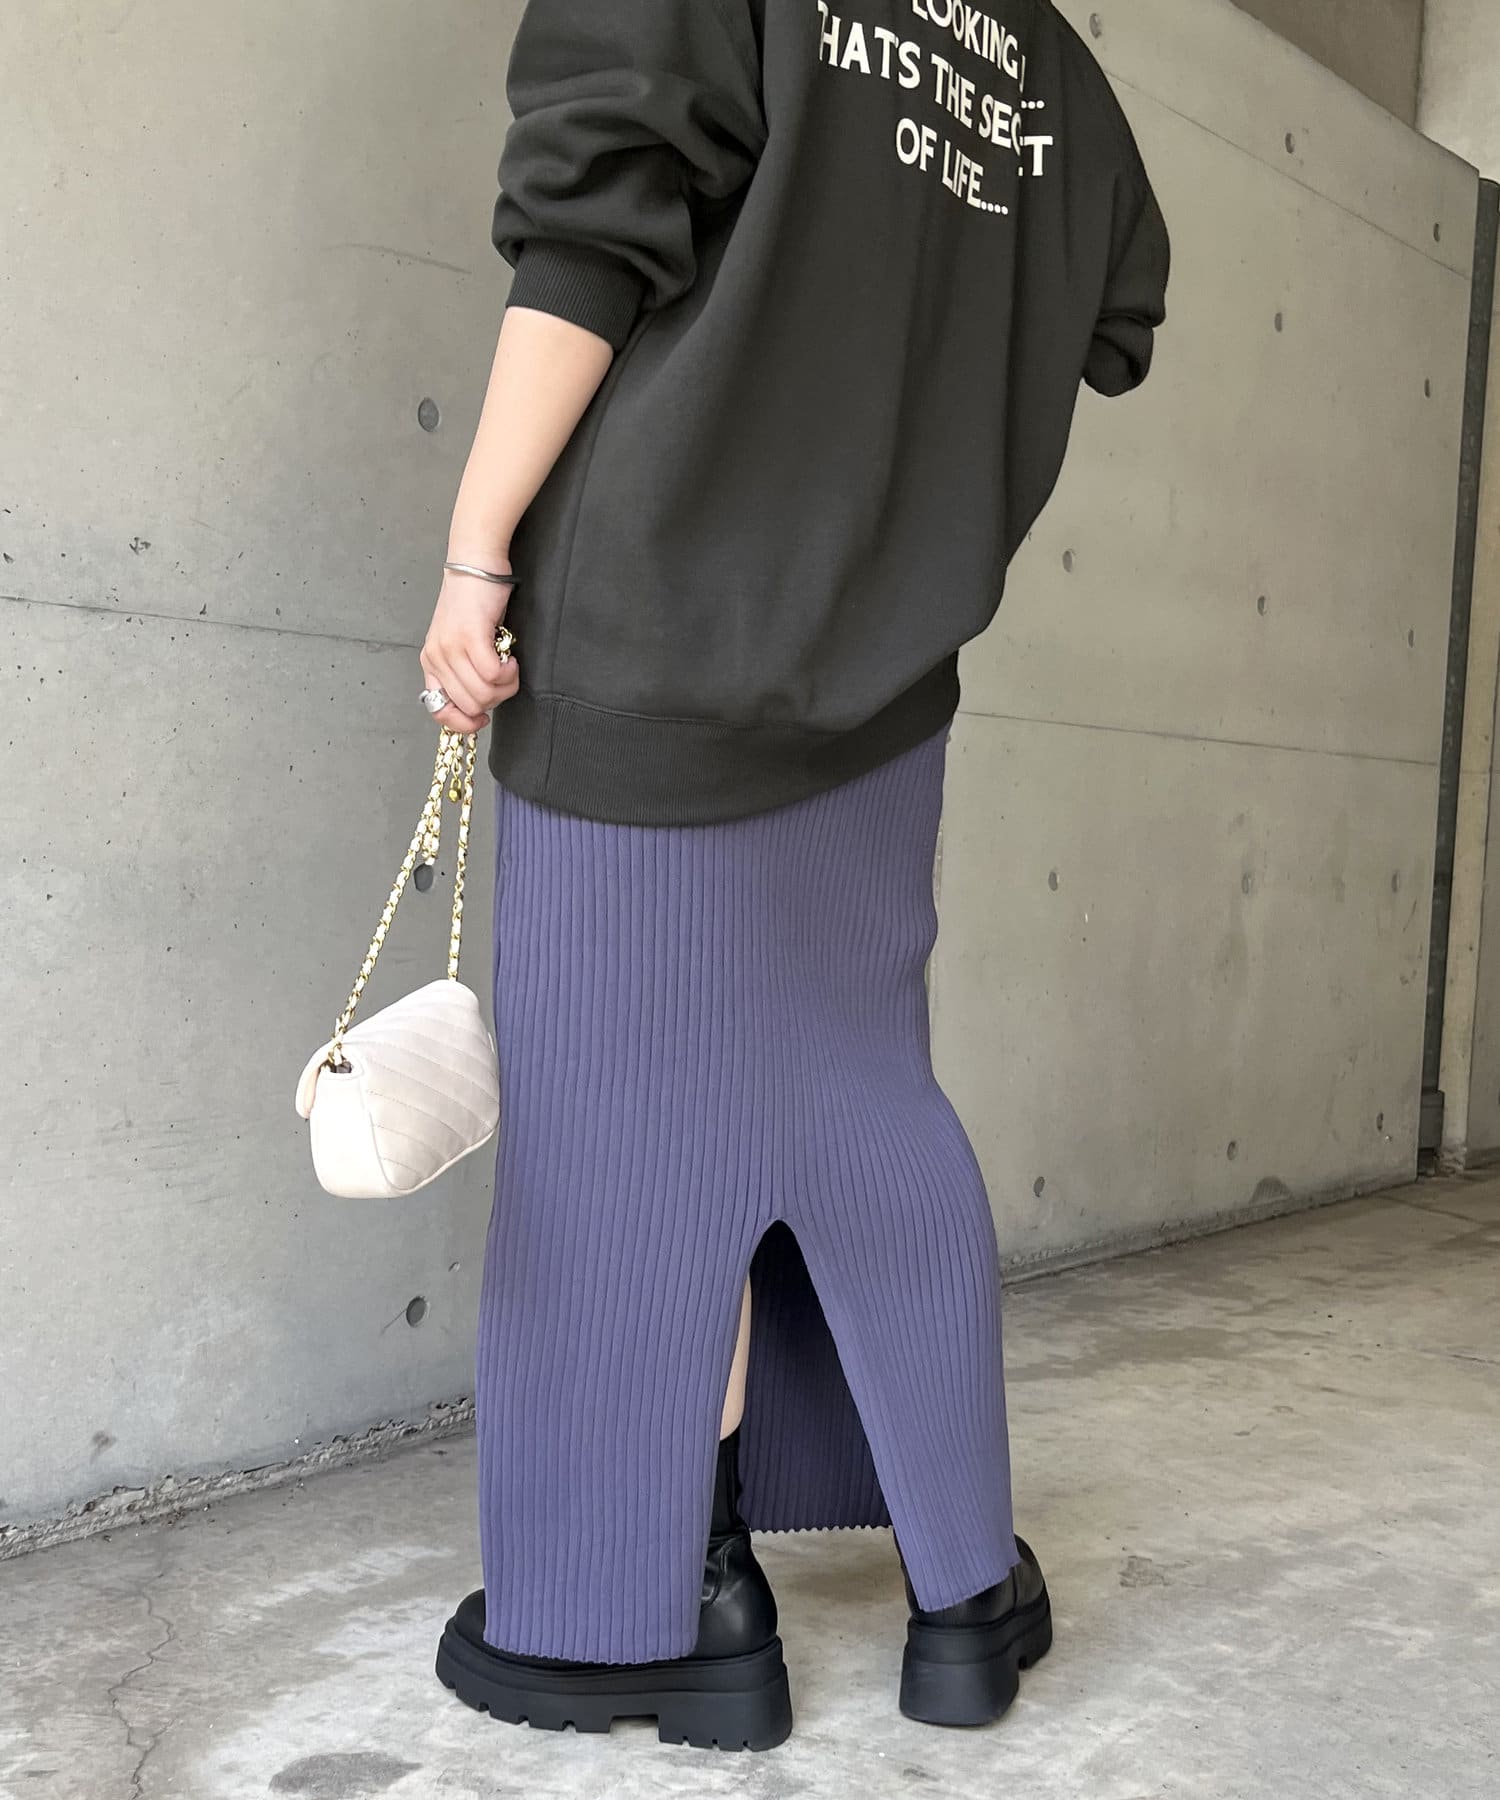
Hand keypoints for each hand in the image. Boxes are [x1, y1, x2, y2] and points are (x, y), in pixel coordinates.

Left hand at [420, 563, 520, 733]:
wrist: (475, 566)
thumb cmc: (473, 603)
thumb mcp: (458, 642)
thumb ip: (462, 671)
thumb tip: (480, 703)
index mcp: (431, 662)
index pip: (439, 711)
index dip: (464, 723)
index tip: (483, 718)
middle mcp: (436, 657)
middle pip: (471, 704)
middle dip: (495, 698)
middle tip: (504, 677)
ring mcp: (451, 647)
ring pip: (484, 692)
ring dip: (506, 685)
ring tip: (509, 665)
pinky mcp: (470, 636)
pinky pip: (493, 674)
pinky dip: (509, 672)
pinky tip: (510, 658)